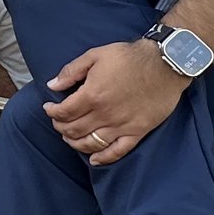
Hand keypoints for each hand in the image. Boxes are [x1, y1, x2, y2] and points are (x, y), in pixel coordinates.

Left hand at [43, 40, 188, 166]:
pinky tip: (94, 159)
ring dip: (76, 143)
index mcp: (92, 95)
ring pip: (91, 143)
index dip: (52, 112)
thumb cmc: (130, 57)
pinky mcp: (137, 131)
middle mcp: (104, 114)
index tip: (49, 108)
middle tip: (58, 122)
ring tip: (70, 138)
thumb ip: (71, 71)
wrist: (164, 64)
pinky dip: (103, 158)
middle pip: (74, 129)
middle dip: (61, 127)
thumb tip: (52, 85)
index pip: (64, 112)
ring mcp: (121, 125)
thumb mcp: (96, 55)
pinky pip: (117, 151)